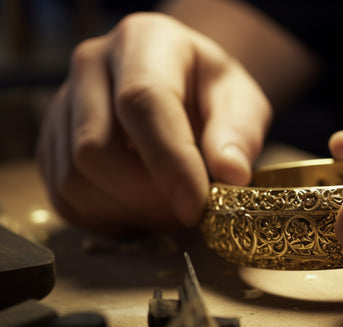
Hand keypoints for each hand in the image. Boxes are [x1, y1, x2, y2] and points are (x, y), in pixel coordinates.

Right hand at [37, 13, 270, 235]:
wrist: (181, 87)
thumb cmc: (212, 93)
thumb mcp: (242, 101)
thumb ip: (239, 133)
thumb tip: (232, 175)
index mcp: (143, 41)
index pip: (141, 101)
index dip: (169, 162)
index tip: (196, 207)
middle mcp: (90, 67)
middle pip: (95, 148)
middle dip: (147, 198)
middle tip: (190, 214)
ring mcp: (62, 106)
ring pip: (73, 180)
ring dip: (128, 214)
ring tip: (171, 211)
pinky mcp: (52, 145)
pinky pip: (64, 199)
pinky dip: (108, 220)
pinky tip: (143, 213)